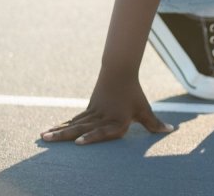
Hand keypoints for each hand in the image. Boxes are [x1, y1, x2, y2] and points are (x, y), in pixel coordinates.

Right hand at [40, 74, 172, 145]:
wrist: (120, 71)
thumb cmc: (134, 93)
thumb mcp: (144, 109)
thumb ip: (154, 123)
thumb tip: (170, 130)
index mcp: (116, 120)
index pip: (102, 131)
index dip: (90, 137)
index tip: (78, 142)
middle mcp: (102, 118)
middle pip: (81, 128)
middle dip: (64, 136)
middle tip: (47, 140)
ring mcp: (93, 113)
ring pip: (74, 124)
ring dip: (58, 131)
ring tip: (43, 137)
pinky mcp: (88, 110)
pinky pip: (75, 120)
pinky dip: (63, 126)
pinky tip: (51, 131)